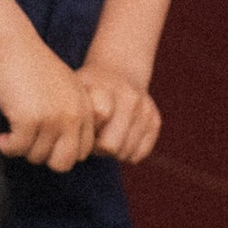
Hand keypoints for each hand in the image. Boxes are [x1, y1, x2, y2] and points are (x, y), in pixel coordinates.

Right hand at [0, 35, 95, 169]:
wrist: (13, 46)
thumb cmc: (34, 66)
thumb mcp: (65, 89)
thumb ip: (71, 114)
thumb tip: (61, 150)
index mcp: (85, 109)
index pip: (82, 152)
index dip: (60, 152)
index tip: (42, 142)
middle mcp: (73, 116)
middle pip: (63, 163)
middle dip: (43, 158)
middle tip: (27, 144)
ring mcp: (53, 119)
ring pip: (37, 157)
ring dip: (21, 150)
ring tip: (12, 134)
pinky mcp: (29, 119)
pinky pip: (18, 149)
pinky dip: (7, 147)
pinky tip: (1, 138)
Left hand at [82, 50, 161, 164]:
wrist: (119, 71)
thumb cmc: (88, 90)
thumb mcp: (75, 93)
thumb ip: (72, 114)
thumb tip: (71, 145)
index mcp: (104, 88)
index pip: (100, 117)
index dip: (86, 132)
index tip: (80, 127)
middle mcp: (129, 97)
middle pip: (111, 147)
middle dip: (98, 148)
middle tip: (92, 137)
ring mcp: (145, 109)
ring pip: (125, 154)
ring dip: (112, 152)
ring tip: (105, 134)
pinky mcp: (155, 121)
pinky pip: (138, 155)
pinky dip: (127, 152)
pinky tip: (119, 136)